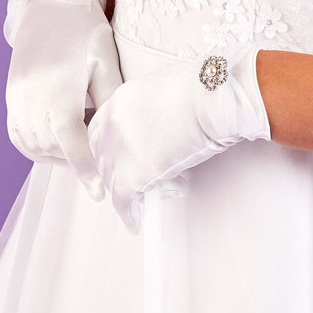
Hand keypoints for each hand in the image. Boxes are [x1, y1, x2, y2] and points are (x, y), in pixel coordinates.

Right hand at [4, 0, 122, 198]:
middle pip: (53, 147)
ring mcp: (16, 99)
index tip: (100, 192)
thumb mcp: (105, 62)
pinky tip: (57, 144)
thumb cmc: (85, 32)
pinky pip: (20, 137)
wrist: (50, 7)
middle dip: (77, 160)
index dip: (86, 167)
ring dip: (58, 156)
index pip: (70, 140)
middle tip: (102, 160)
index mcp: (58, 89)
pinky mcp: (10, 99)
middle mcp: (31, 98)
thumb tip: (121, 135)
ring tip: (81, 149)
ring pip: (35, 146)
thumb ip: (110, 99)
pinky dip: (37, 148)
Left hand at [86, 43, 269, 229]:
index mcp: (119, 101)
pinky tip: (136, 224)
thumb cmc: (202, 89)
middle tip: (141, 182)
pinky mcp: (134, 172)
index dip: (111, 151)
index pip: (100, 133)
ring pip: (114, 181)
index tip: (123, 162)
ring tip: (160, 194)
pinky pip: (124, 201)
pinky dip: (130, 215)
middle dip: (120, 173)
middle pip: (103, 159)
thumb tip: (158, 130)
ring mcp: (120, 149)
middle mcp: (112, 124)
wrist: (212, 96)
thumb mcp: (163, 90)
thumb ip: (150, 110)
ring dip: (134, 192)